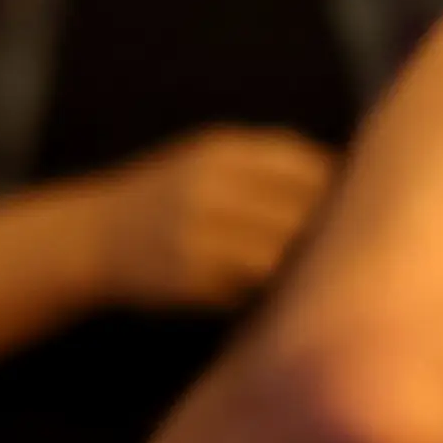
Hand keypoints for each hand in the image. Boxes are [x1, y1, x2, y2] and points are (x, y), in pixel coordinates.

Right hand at [90, 127, 337, 311]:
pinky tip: (265, 290)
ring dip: (298, 265)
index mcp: (222, 152)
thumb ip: (267, 168)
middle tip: (340, 249)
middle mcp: (211, 186)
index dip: (334, 190)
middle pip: (300, 210)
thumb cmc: (169, 199)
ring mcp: (198, 232)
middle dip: (322, 231)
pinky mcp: (190, 276)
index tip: (351, 208)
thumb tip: (350, 180)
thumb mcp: (208, 162)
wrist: (91, 237)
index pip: (304, 166)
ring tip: (306, 273)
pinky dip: (265, 289)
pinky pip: (250, 286)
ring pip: (280, 252)